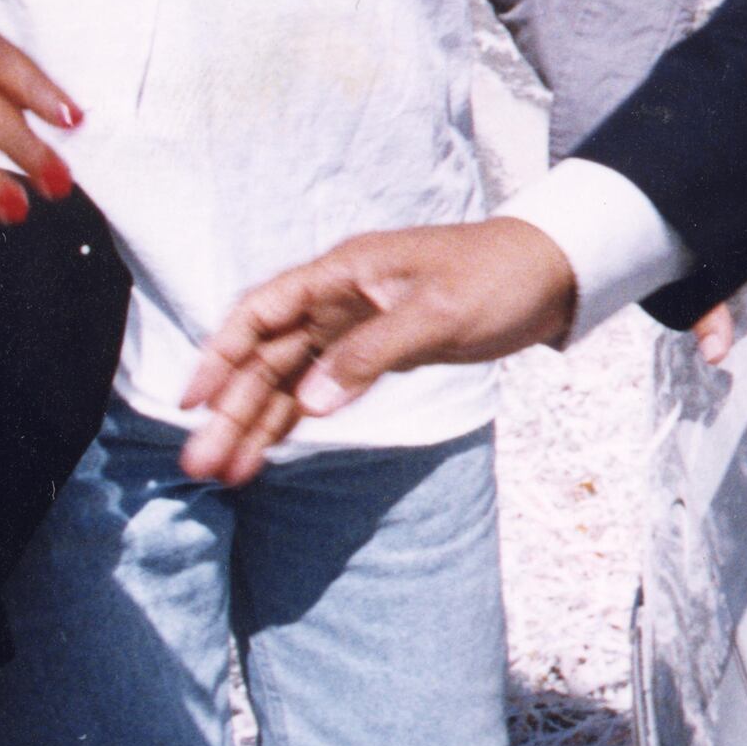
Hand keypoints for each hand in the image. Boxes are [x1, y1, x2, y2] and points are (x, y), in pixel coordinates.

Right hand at [178, 218, 580, 483]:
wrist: (554, 274)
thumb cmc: (500, 276)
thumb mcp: (439, 312)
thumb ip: (372, 354)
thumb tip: (311, 403)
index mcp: (344, 272)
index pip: (262, 311)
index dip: (221, 354)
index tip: (192, 401)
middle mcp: (339, 298)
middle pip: (268, 356)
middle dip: (231, 408)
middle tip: (199, 462)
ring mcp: (356, 327)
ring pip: (291, 378)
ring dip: (256, 423)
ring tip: (222, 473)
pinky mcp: (378, 353)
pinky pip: (324, 387)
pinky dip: (297, 419)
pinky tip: (268, 453)